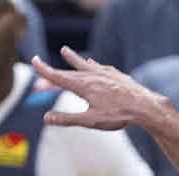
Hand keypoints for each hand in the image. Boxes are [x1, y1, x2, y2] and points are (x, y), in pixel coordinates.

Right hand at [34, 47, 167, 130]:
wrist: (145, 106)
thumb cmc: (118, 115)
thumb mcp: (90, 121)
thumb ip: (67, 119)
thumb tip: (46, 118)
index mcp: (83, 86)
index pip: (58, 77)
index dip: (44, 70)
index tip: (34, 61)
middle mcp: (92, 76)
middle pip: (69, 72)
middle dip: (55, 71)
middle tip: (42, 65)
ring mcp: (105, 74)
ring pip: (85, 65)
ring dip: (74, 59)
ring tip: (66, 51)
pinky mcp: (116, 75)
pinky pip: (101, 68)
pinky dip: (93, 65)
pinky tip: (93, 63)